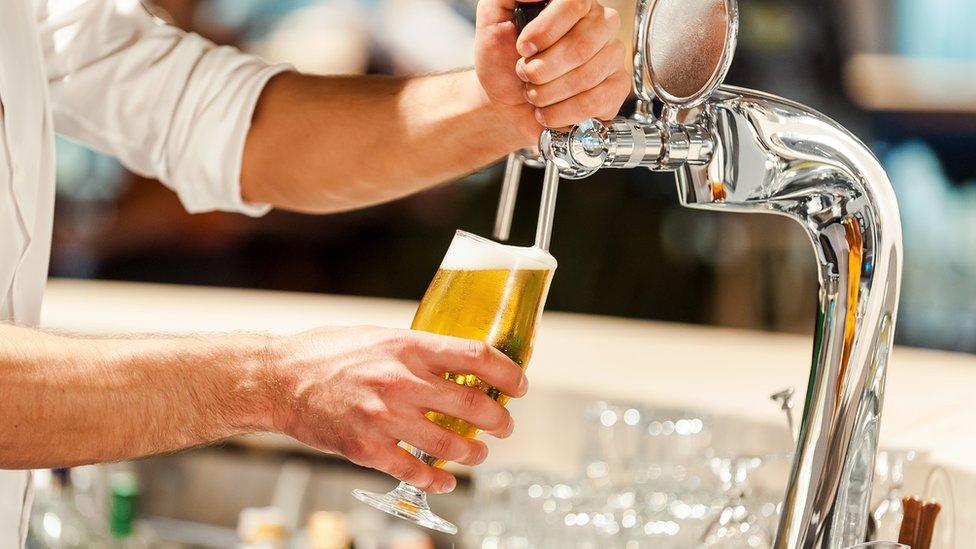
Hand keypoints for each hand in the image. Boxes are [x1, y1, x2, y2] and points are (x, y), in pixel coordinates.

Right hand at [264, 326, 526, 492]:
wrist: (277, 379)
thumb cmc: (324, 353)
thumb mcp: (378, 336)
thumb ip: (416, 351)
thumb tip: (455, 363)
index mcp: (407, 346)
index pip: (476, 357)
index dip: (508, 373)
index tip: (519, 384)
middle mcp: (400, 380)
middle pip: (472, 404)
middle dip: (498, 419)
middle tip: (504, 425)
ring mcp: (384, 417)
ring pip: (449, 443)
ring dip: (473, 453)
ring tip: (478, 453)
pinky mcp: (367, 447)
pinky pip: (414, 470)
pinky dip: (437, 479)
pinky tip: (445, 480)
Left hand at [475, 0, 629, 143]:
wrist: (505, 101)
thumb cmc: (502, 60)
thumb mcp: (493, 19)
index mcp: (574, 4)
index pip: (574, 4)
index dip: (545, 31)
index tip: (523, 48)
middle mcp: (599, 24)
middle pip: (581, 47)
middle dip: (542, 70)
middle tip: (525, 75)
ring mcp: (612, 56)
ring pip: (586, 77)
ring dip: (548, 93)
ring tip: (534, 94)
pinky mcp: (616, 88)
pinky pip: (596, 101)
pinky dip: (563, 112)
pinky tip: (550, 111)